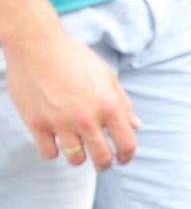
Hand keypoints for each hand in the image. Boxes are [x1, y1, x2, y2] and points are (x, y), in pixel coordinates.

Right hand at [4, 29, 139, 169]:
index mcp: (109, 106)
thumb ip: (123, 104)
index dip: (128, 156)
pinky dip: (53, 152)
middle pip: (102, 158)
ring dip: (79, 158)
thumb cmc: (74, 57)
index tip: (123, 159)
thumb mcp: (107, 76)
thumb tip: (136, 126)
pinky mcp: (37, 123)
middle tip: (102, 162)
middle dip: (105, 164)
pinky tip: (56, 142)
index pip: (127, 144)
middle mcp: (87, 118)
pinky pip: (49, 153)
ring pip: (75, 159)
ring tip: (78, 149)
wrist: (36, 44)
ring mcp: (60, 123)